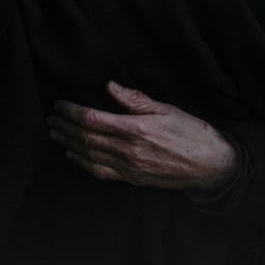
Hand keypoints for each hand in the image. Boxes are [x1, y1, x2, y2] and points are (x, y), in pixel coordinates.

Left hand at [49, 81, 238, 191]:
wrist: (213, 165)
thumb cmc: (192, 133)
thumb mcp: (166, 109)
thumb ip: (135, 99)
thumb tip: (110, 86)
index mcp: (135, 129)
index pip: (91, 119)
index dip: (71, 111)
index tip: (59, 104)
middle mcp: (128, 150)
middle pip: (85, 138)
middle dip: (64, 127)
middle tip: (50, 118)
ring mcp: (129, 167)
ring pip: (88, 155)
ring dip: (68, 143)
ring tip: (55, 133)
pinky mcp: (133, 179)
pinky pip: (100, 172)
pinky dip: (82, 163)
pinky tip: (73, 155)